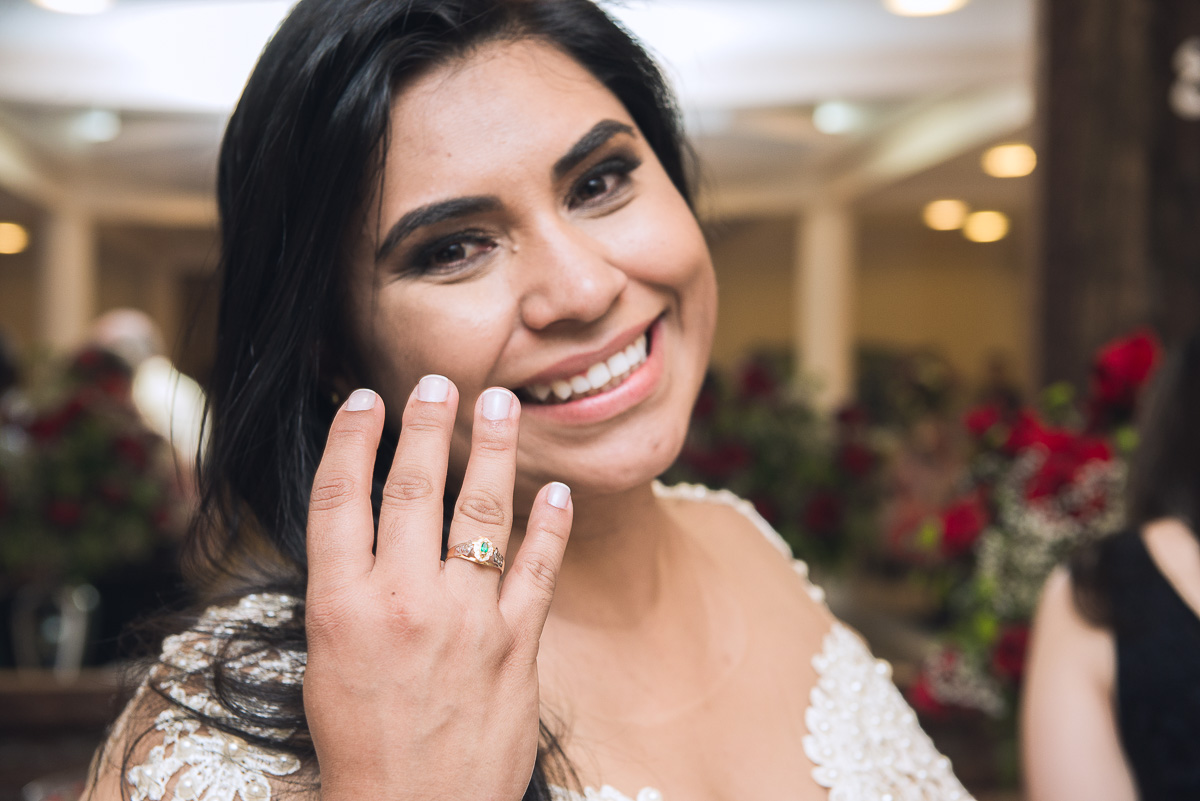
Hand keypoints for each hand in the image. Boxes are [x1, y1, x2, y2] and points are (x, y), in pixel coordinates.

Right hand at [303, 377, 572, 800]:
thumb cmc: (361, 743)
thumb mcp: (328, 661)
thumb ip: (349, 591)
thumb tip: (369, 527)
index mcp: (341, 605)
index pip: (340, 498)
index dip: (353, 438)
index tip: (366, 398)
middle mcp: (401, 602)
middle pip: (413, 490)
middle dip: (427, 425)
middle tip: (439, 381)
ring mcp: (464, 620)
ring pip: (479, 513)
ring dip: (491, 451)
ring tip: (501, 405)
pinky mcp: (516, 645)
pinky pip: (538, 569)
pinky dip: (550, 525)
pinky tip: (555, 489)